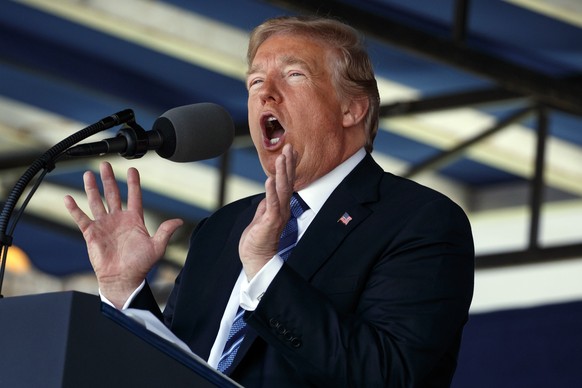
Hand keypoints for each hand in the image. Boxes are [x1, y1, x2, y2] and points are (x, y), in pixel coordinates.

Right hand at [64, 162, 182, 307]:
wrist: (123, 278)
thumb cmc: (140, 265)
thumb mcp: (156, 247)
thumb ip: (165, 231)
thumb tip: (179, 221)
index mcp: (134, 220)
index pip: (134, 196)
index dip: (133, 183)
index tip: (133, 170)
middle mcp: (118, 219)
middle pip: (113, 194)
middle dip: (109, 179)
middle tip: (106, 164)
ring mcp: (104, 225)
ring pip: (96, 201)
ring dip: (92, 188)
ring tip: (88, 174)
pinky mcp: (92, 233)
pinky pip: (81, 218)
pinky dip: (74, 208)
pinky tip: (68, 198)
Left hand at [239, 144, 296, 279]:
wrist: (255, 258)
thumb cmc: (258, 240)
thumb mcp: (261, 217)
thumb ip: (266, 204)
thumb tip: (268, 193)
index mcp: (280, 207)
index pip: (286, 183)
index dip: (288, 167)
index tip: (290, 152)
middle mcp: (283, 209)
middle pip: (287, 183)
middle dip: (288, 164)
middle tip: (290, 147)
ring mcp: (278, 215)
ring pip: (281, 190)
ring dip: (282, 173)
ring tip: (283, 157)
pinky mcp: (270, 222)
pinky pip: (272, 204)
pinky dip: (270, 191)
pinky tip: (270, 179)